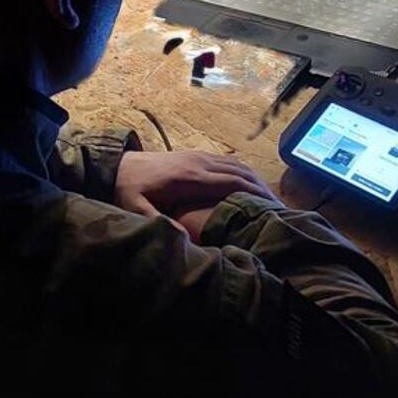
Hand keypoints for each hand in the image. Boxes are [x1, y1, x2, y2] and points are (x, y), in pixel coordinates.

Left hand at [115, 149, 280, 225]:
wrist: (115, 166)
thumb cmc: (127, 190)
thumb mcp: (137, 209)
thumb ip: (160, 222)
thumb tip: (185, 239)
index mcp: (191, 177)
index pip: (232, 181)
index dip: (255, 193)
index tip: (273, 207)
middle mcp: (199, 163)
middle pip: (240, 172)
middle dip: (263, 188)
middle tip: (282, 207)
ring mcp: (198, 157)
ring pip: (236, 164)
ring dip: (256, 179)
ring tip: (273, 199)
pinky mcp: (194, 157)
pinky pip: (227, 162)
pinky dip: (244, 172)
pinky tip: (251, 186)